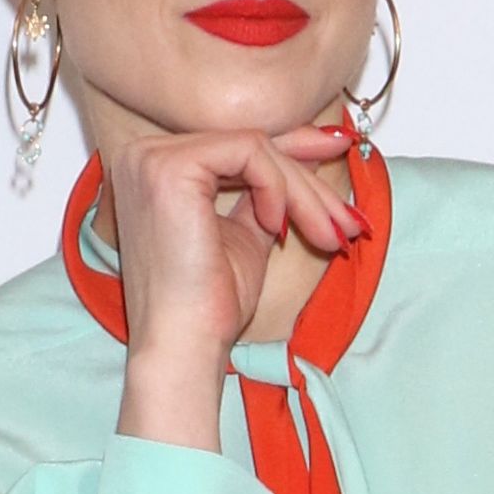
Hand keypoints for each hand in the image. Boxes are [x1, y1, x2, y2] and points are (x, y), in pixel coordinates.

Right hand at [109, 122, 366, 452]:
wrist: (185, 348)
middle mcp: (144, 155)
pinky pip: (249, 152)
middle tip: (349, 217)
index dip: (291, 149)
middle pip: (247, 145)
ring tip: (331, 233)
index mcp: (157, 169)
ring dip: (303, 192)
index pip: (235, 146)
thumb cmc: (208, 307)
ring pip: (254, 147)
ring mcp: (151, 158)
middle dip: (308, 179)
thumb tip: (312, 152)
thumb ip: (267, 191)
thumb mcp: (247, 233)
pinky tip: (277, 229)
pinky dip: (277, 188)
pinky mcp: (170, 167)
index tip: (338, 149)